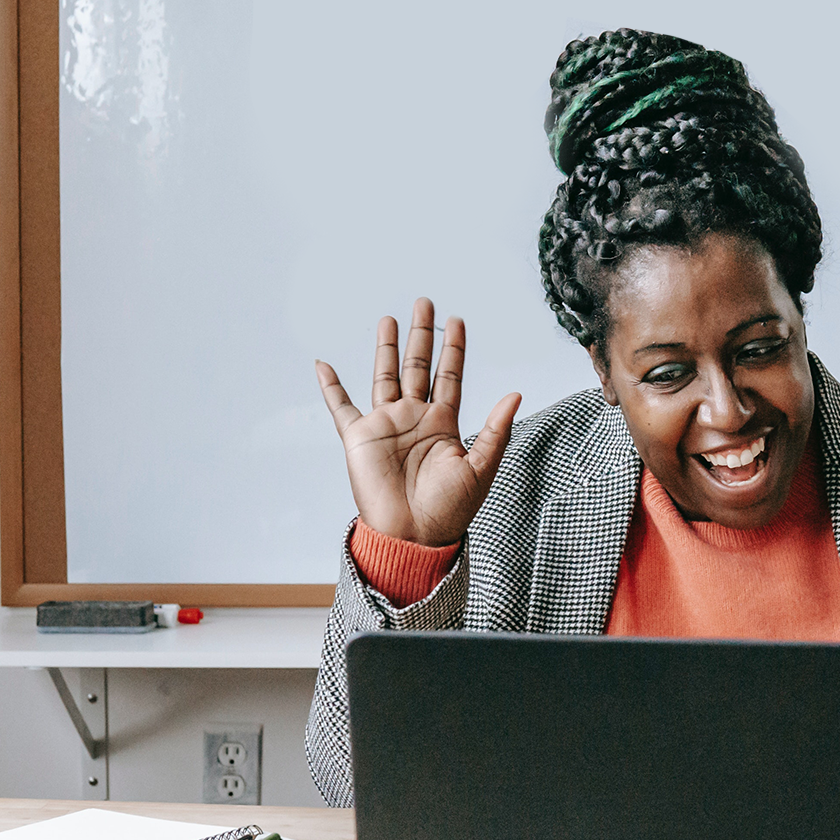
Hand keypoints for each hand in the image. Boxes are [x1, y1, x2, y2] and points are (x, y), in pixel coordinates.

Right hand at [315, 298, 521, 546]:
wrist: (413, 536)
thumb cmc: (449, 511)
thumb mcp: (480, 467)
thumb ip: (496, 430)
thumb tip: (516, 394)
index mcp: (444, 424)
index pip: (450, 376)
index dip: (453, 348)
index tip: (457, 320)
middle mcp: (414, 419)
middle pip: (418, 366)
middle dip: (422, 335)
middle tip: (425, 303)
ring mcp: (386, 425)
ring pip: (385, 376)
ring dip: (386, 348)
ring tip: (390, 319)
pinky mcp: (360, 438)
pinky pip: (341, 407)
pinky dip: (330, 387)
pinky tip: (323, 365)